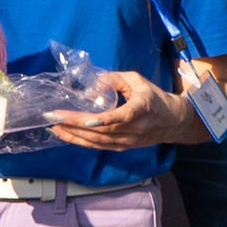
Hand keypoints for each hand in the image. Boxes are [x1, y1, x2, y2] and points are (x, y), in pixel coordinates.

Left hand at [48, 71, 201, 149]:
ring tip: (53, 126)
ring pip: (96, 141)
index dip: (103, 120)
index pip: (122, 117)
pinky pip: (97, 146)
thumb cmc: (155, 98)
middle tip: (52, 117)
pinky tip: (65, 135)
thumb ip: (115, 79)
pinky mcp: (122, 147)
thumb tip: (92, 84)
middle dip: (74, 124)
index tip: (87, 119)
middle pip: (101, 131)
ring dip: (73, 134)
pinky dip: (79, 141)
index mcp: (142, 109)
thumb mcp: (138, 81)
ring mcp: (127, 141)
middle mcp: (134, 129)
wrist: (173, 122)